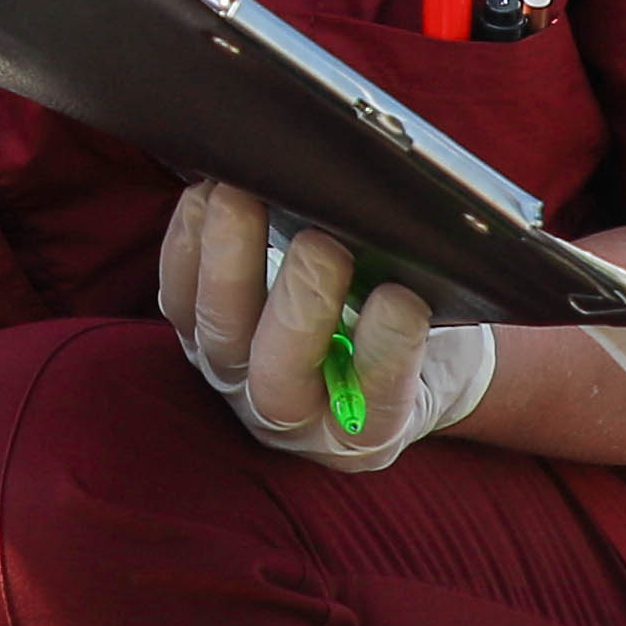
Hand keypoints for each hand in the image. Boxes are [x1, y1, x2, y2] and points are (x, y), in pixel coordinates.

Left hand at [154, 180, 493, 466]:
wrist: (380, 346)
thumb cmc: (424, 334)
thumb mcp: (447, 335)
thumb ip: (432, 303)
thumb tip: (417, 235)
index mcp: (368, 432)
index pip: (376, 405)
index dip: (386, 352)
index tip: (403, 299)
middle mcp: (292, 420)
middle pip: (280, 379)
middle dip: (301, 305)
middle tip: (324, 242)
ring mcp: (235, 380)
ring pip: (217, 333)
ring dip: (226, 262)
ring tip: (242, 197)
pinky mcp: (197, 336)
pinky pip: (177, 296)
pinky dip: (188, 241)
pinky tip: (207, 192)